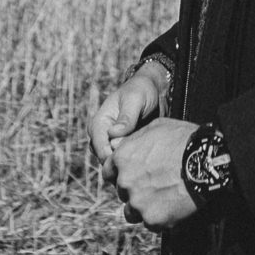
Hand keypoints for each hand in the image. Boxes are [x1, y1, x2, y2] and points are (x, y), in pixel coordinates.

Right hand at [89, 64, 165, 183]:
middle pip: (106, 160)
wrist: (155, 90)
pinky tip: (149, 161)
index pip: (99, 148)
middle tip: (143, 164)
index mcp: (99, 123)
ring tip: (147, 162)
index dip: (112, 158)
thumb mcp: (135, 100)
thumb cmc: (142, 90)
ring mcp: (113, 143)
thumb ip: (126, 118)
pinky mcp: (126, 147)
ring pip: (116, 163)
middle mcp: (102, 136)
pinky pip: (127, 161)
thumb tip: (113, 135)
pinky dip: (136, 163)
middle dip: (121, 164)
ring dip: (129, 165)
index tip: (132, 160)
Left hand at [111, 118, 197, 230]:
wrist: (206, 161)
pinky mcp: (153, 219)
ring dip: (142, 207)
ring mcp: (137, 202)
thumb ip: (136, 138)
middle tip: (153, 186)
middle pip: (122, 192)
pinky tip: (172, 207)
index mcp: (122, 158)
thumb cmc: (184, 140)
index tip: (133, 175)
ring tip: (162, 199)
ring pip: (131, 212)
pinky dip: (159, 218)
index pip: (108, 172)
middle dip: (134, 190)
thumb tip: (129, 144)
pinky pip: (150, 223)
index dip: (121, 174)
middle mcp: (124, 181)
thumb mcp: (156, 126)